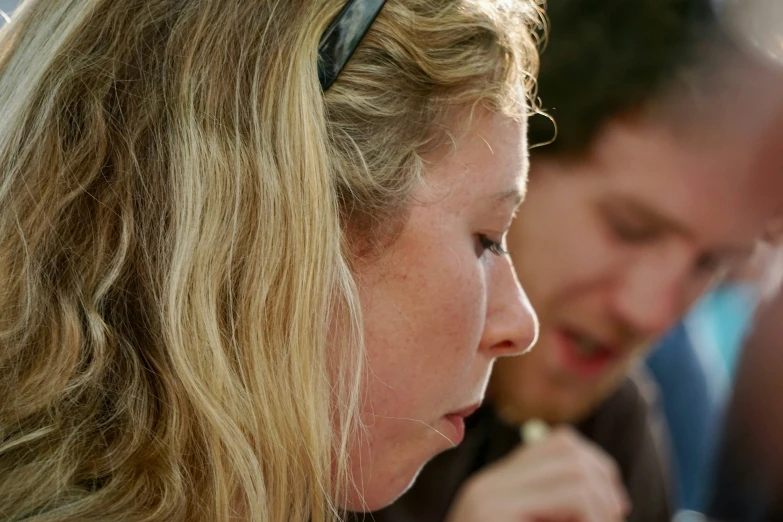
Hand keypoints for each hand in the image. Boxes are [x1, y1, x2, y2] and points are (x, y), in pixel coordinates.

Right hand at [445, 426, 630, 521]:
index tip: (613, 507)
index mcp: (495, 489)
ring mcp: (488, 498)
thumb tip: (610, 496)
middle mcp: (487, 486)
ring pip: (575, 474)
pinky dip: (594, 520)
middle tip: (613, 521)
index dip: (598, 468)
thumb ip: (554, 515)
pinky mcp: (494, 514)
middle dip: (604, 487)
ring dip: (601, 510)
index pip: (559, 444)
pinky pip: (572, 499)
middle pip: (569, 452)